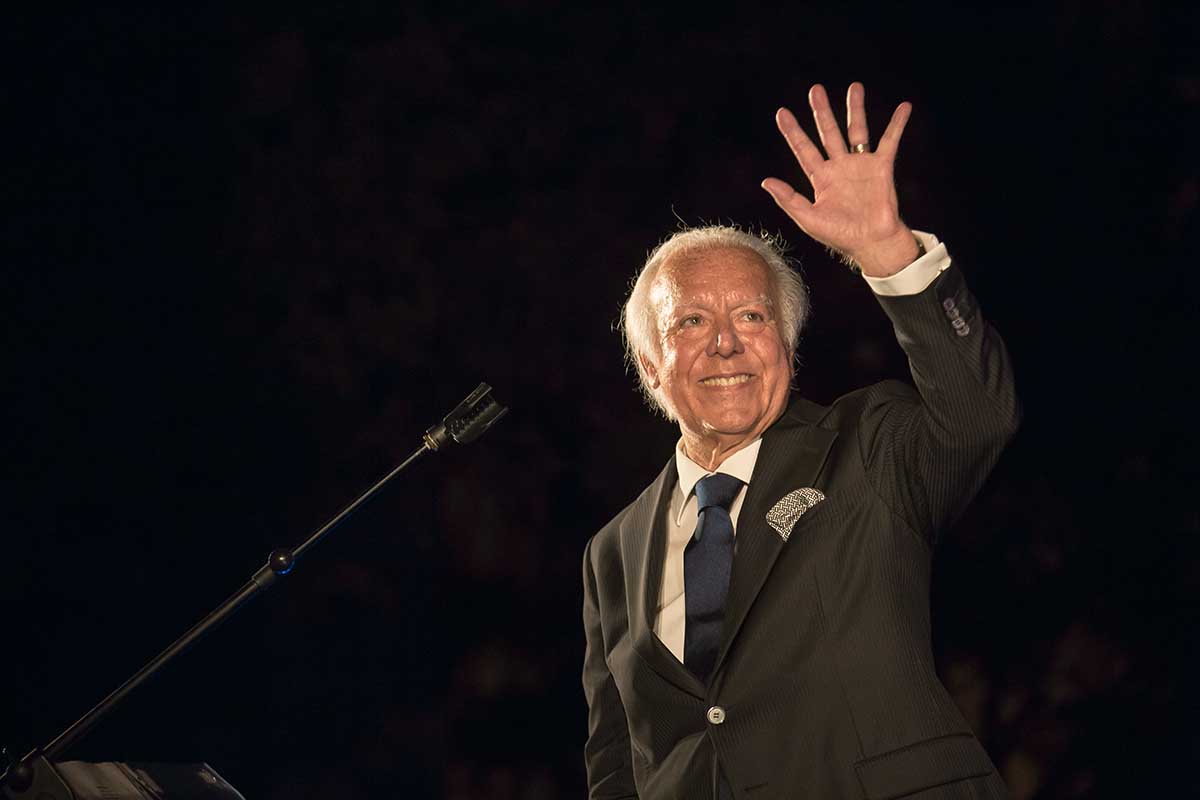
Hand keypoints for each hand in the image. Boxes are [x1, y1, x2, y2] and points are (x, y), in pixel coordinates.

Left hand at [761, 83, 916, 276]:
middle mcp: (840, 167)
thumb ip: (788, 199)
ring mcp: (861, 165)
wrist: (872, 243)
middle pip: (828, 132)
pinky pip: (890, 141)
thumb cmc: (840, 235)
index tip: (782, 112)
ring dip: (855, 108)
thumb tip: (765, 181)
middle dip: (821, 111)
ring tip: (855, 87)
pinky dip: (897, 124)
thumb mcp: (808, 218)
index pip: (803, 149)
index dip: (793, 131)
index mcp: (821, 179)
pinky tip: (904, 107)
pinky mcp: (882, 167)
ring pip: (857, 130)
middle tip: (815, 90)